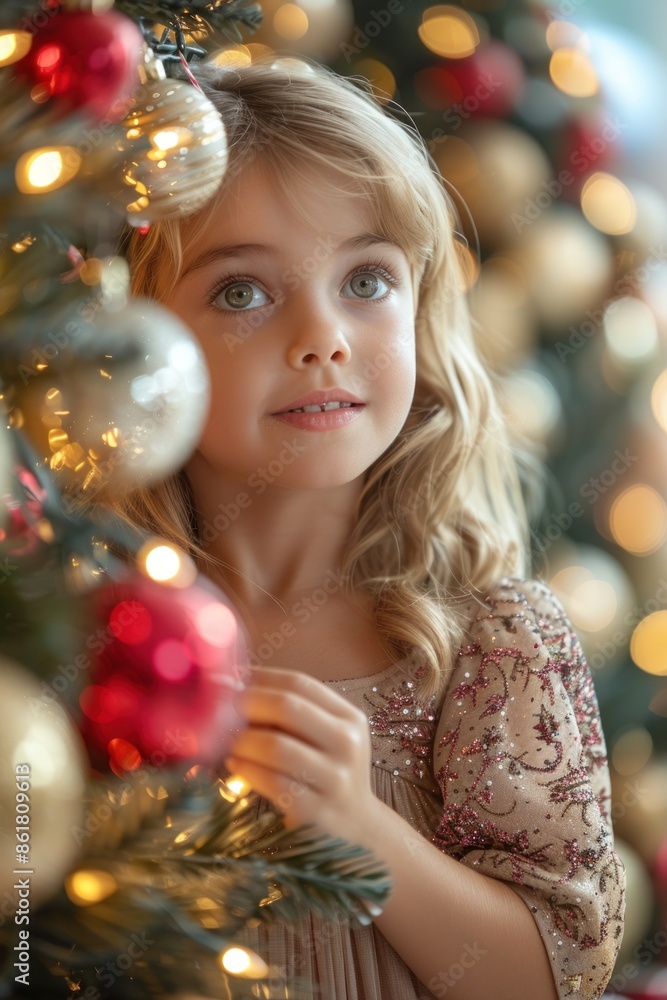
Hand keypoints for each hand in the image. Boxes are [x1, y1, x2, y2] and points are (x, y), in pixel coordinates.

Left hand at [224, 666, 380, 849]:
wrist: (357, 829)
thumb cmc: (327, 774)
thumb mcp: (324, 738)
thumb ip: (291, 713)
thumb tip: (233, 685)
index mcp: (349, 718)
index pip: (300, 683)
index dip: (259, 678)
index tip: (229, 681)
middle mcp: (347, 744)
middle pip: (287, 707)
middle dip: (246, 705)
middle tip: (220, 712)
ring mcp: (335, 779)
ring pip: (276, 745)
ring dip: (242, 741)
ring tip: (229, 743)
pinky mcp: (316, 811)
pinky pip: (272, 782)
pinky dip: (246, 769)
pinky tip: (235, 765)